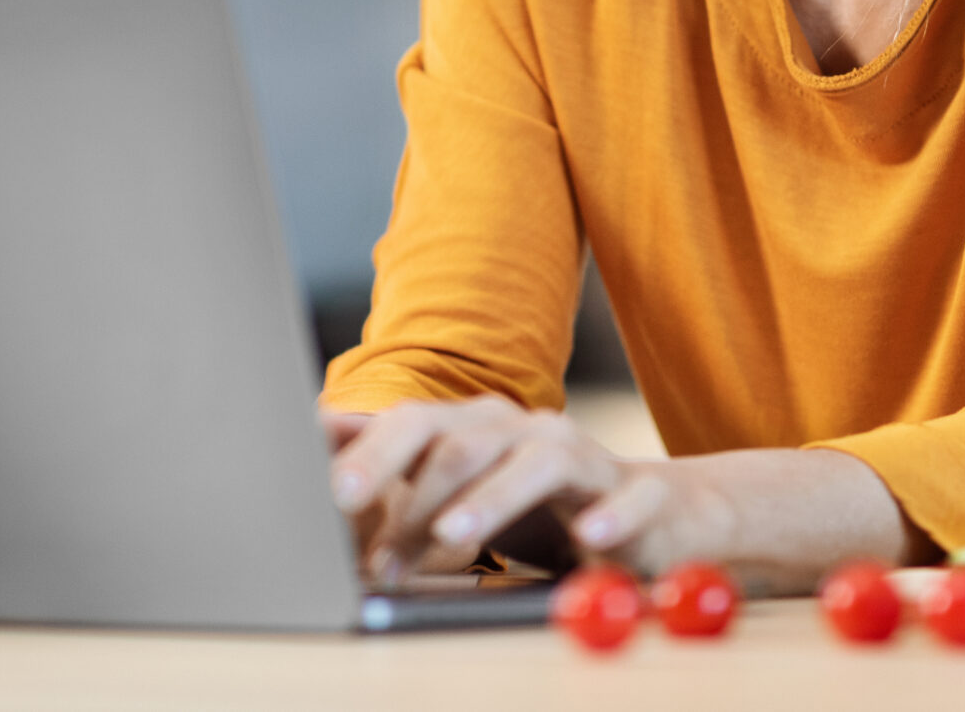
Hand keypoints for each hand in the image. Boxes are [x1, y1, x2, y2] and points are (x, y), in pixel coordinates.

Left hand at [325, 396, 725, 583]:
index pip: (413, 426)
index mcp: (475, 429)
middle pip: (462, 441)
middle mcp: (525, 431)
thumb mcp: (459, 493)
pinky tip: (589, 538)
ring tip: (451, 538)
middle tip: (369, 534)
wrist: (650, 514)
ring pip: (537, 463)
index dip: (370, 455)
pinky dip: (609, 519)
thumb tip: (314, 441)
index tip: (329, 494)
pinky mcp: (641, 495)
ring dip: (490, 501)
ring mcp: (584, 458)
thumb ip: (394, 472)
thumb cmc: (539, 506)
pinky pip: (629, 500)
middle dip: (410, 488)